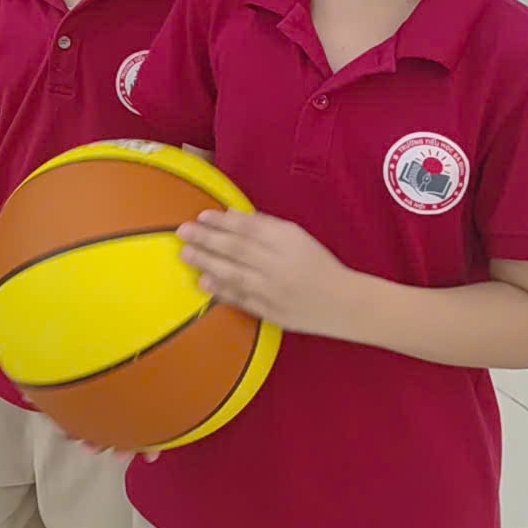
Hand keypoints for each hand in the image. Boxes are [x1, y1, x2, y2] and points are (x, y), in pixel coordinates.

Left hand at [179, 211, 361, 337]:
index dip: (223, 221)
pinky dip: (221, 291)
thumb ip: (265, 227)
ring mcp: (274, 290)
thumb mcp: (297, 237)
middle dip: (207, 238)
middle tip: (182, 232)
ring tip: (186, 254)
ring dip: (207, 263)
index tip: (202, 215)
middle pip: (237, 248)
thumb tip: (230, 216)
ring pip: (235, 274)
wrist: (345, 303)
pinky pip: (242, 300)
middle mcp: (280, 264)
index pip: (249, 227)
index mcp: (288, 241)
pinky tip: (204, 283)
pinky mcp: (271, 312)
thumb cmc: (318, 264)